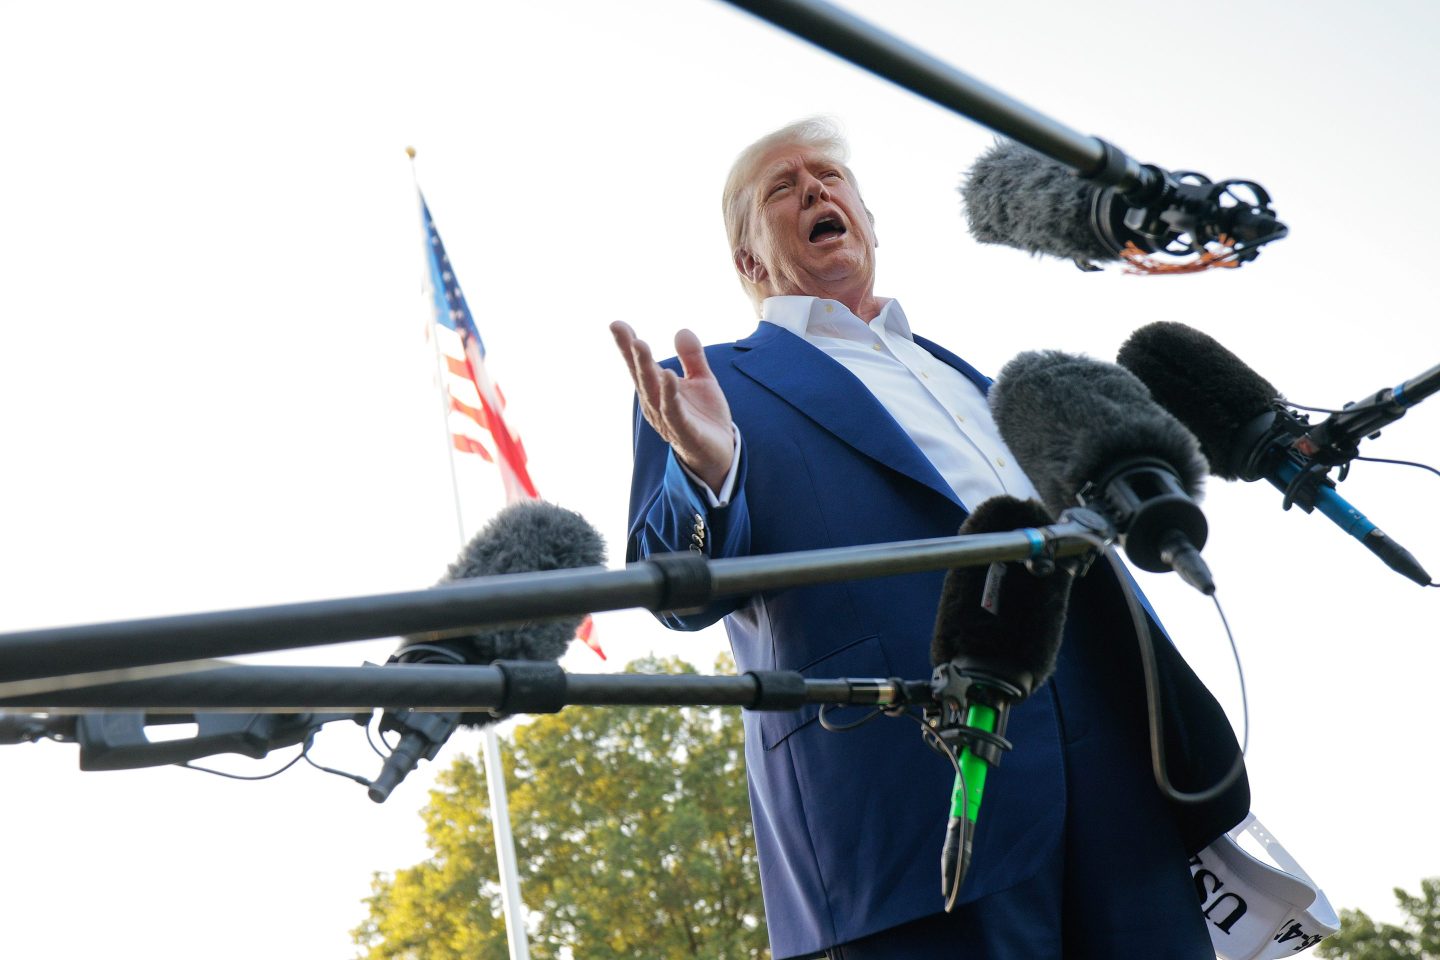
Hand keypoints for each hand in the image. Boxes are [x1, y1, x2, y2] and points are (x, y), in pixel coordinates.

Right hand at [611, 322, 734, 492]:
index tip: (615, 324)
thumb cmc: (704, 416)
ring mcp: (667, 418)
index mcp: (658, 388)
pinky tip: (669, 376)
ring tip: (640, 344)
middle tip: (623, 330)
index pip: (640, 364)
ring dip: (646, 368)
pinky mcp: (684, 431)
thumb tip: (681, 331)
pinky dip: (670, 394)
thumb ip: (692, 357)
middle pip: (642, 374)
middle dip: (632, 352)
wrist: (718, 452)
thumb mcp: (701, 380)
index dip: (627, 345)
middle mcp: (656, 402)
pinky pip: (674, 411)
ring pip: (653, 390)